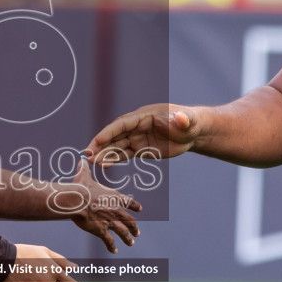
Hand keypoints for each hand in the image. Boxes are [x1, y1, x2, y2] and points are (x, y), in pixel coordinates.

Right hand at [68, 162, 140, 251]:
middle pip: (129, 220)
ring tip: (131, 243)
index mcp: (114, 196)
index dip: (135, 206)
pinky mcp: (102, 230)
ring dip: (128, 238)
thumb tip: (82, 159)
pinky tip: (114, 250)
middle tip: (137, 232)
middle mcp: (115, 210)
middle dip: (134, 227)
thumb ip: (85, 169)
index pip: (129, 202)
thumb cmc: (80, 187)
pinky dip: (112, 246)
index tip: (140, 210)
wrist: (77, 200)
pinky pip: (109, 240)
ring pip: (123, 232)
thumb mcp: (84, 176)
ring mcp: (110, 221)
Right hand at [86, 103, 200, 164]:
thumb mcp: (188, 121)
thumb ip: (183, 120)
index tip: (97, 140)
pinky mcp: (141, 148)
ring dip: (104, 153)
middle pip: (115, 134)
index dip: (109, 132)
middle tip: (87, 154)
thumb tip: (181, 119)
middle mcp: (137, 126)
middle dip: (100, 143)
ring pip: (117, 145)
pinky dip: (114, 159)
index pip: (123, 124)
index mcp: (144, 116)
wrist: (193, 132)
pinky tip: (104, 165)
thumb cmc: (190, 123)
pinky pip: (124, 154)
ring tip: (92, 162)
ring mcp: (138, 137)